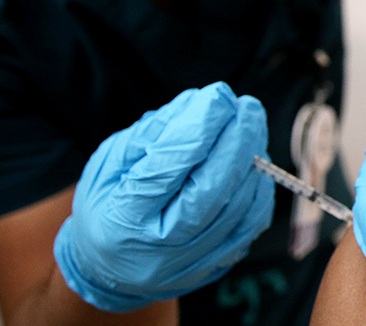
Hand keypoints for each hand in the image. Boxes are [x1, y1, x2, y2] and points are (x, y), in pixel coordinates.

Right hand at [53, 82, 274, 311]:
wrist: (111, 269)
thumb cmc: (107, 206)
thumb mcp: (108, 165)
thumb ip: (151, 134)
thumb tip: (199, 104)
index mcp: (122, 219)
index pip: (167, 168)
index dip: (198, 128)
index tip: (218, 95)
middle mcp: (159, 249)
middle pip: (212, 190)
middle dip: (236, 140)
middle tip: (247, 107)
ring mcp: (192, 262)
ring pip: (239, 206)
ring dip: (252, 160)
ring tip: (250, 127)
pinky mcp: (218, 265)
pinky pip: (252, 223)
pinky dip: (258, 187)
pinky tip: (253, 162)